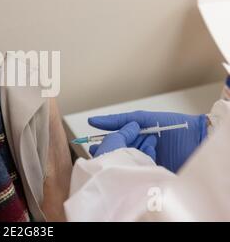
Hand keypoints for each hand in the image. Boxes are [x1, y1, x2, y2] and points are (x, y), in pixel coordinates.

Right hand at [88, 111, 207, 172]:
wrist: (200, 140)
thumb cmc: (175, 126)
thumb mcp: (143, 118)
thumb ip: (118, 120)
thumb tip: (92, 121)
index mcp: (135, 137)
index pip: (114, 141)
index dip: (103, 143)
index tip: (92, 145)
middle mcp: (139, 149)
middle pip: (119, 153)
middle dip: (112, 153)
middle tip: (103, 153)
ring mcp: (146, 162)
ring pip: (128, 163)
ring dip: (126, 158)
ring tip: (129, 153)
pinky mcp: (154, 173)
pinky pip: (140, 172)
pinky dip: (136, 168)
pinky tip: (134, 164)